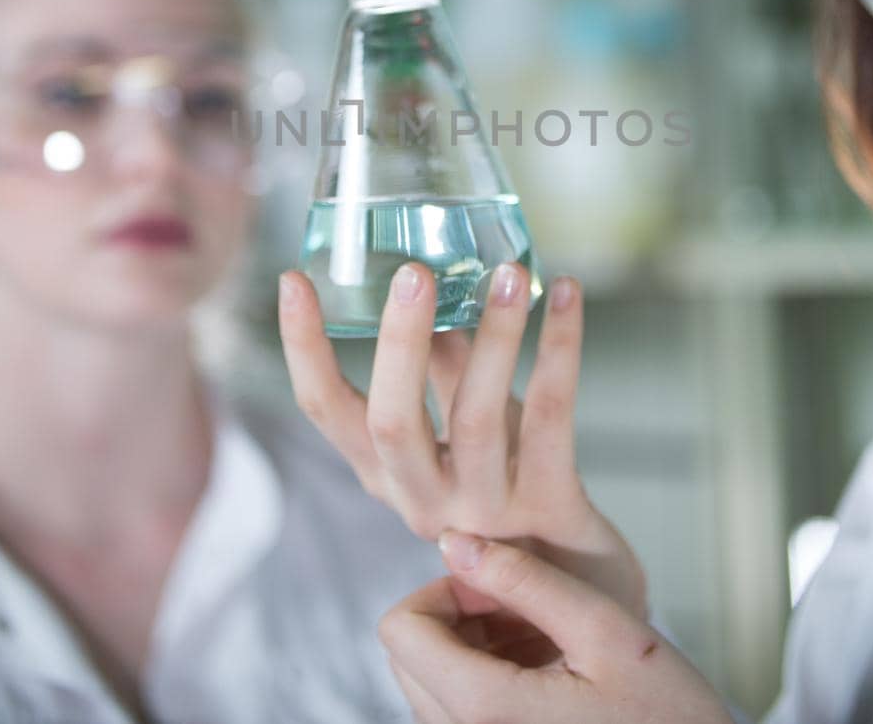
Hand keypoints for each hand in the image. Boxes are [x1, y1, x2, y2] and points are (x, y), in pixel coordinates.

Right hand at [278, 262, 646, 619]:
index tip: (294, 279)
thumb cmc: (513, 493)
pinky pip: (550, 418)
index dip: (304, 348)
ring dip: (493, 335)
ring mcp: (486, 513)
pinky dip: (560, 349)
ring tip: (506, 272)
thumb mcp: (465, 431)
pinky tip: (566, 295)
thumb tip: (431, 285)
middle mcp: (425, 502)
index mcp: (388, 477)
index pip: (325, 412)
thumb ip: (444, 368)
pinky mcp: (549, 507)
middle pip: (392, 422)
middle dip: (398, 342)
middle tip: (413, 271)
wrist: (579, 599)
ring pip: (475, 418)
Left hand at [379, 531, 732, 723]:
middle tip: (531, 609)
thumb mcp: (605, 630)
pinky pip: (454, 709)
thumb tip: (453, 540)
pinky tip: (546, 670)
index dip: (446, 589)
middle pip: (408, 654)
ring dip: (474, 646)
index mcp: (484, 709)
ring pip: (429, 680)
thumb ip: (524, 579)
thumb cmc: (668, 716)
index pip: (401, 628)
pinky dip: (487, 677)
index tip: (504, 586)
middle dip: (459, 616)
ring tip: (547, 641)